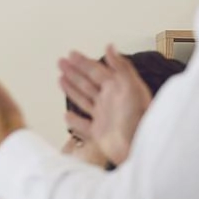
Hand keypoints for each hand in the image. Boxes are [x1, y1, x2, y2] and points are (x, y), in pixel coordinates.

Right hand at [58, 45, 152, 165]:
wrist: (138, 151)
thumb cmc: (138, 121)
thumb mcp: (132, 89)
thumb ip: (121, 67)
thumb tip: (110, 47)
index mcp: (117, 89)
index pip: (96, 71)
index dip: (83, 62)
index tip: (71, 54)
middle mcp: (110, 102)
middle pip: (87, 82)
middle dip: (73, 72)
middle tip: (61, 62)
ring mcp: (103, 117)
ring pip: (83, 99)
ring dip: (71, 89)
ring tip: (60, 79)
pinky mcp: (99, 133)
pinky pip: (82, 125)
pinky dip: (73, 120)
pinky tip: (66, 115)